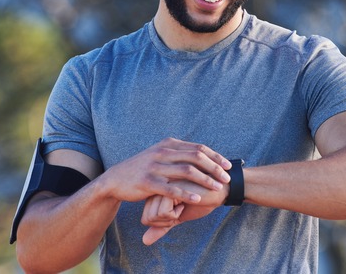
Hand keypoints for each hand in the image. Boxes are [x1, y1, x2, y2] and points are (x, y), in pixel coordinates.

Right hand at [102, 138, 230, 204]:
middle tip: (227, 178)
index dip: (215, 156)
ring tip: (217, 188)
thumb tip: (201, 153)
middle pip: (196, 157)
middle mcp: (163, 152)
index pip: (198, 148)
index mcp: (168, 144)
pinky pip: (172, 188)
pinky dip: (187, 194)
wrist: (116, 180)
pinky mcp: (148, 182)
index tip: (229, 166)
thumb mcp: (160, 155)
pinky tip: (198, 200)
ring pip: (186, 171)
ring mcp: (155, 166)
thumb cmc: (143, 169)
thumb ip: (178, 152)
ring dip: (205, 180)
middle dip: (214, 167)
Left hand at [141, 180, 227, 244]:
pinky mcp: (169, 188)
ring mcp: (160, 186)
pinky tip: (188, 201)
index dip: (162, 223)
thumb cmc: (200, 201)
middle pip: (147, 218)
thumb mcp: (177, 217)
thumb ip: (161, 227)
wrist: (219, 191)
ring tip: (184, 204)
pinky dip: (177, 213)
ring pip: (153, 216)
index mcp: (154, 191)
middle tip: (181, 208)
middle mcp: (154, 187)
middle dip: (166, 221)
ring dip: (172, 217)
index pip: (145, 218)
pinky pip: (163, 213)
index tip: (177, 211)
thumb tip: (144, 241)